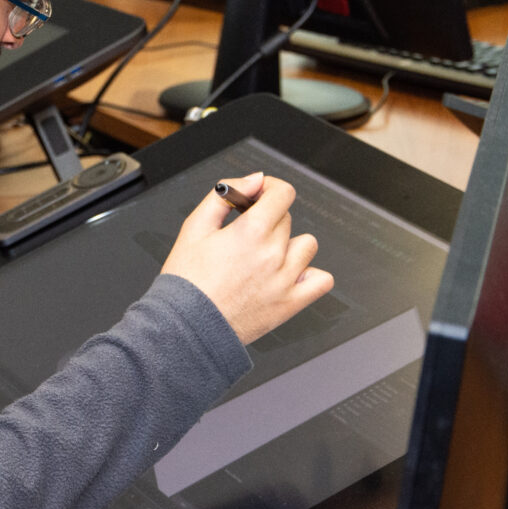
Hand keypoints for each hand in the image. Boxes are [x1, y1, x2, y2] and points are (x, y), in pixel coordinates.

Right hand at [160, 172, 334, 343]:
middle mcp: (273, 254)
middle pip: (287, 219)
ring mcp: (286, 280)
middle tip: (244, 238)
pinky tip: (289, 276)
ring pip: (307, 245)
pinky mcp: (291, 304)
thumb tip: (255, 180)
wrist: (185, 328)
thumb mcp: (194, 227)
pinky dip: (310, 275)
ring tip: (264, 259)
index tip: (259, 197)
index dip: (270, 189)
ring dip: (289, 246)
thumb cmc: (186, 282)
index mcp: (251, 231)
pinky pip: (322, 280)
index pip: (283, 192)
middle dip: (268, 221)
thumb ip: (226, 194)